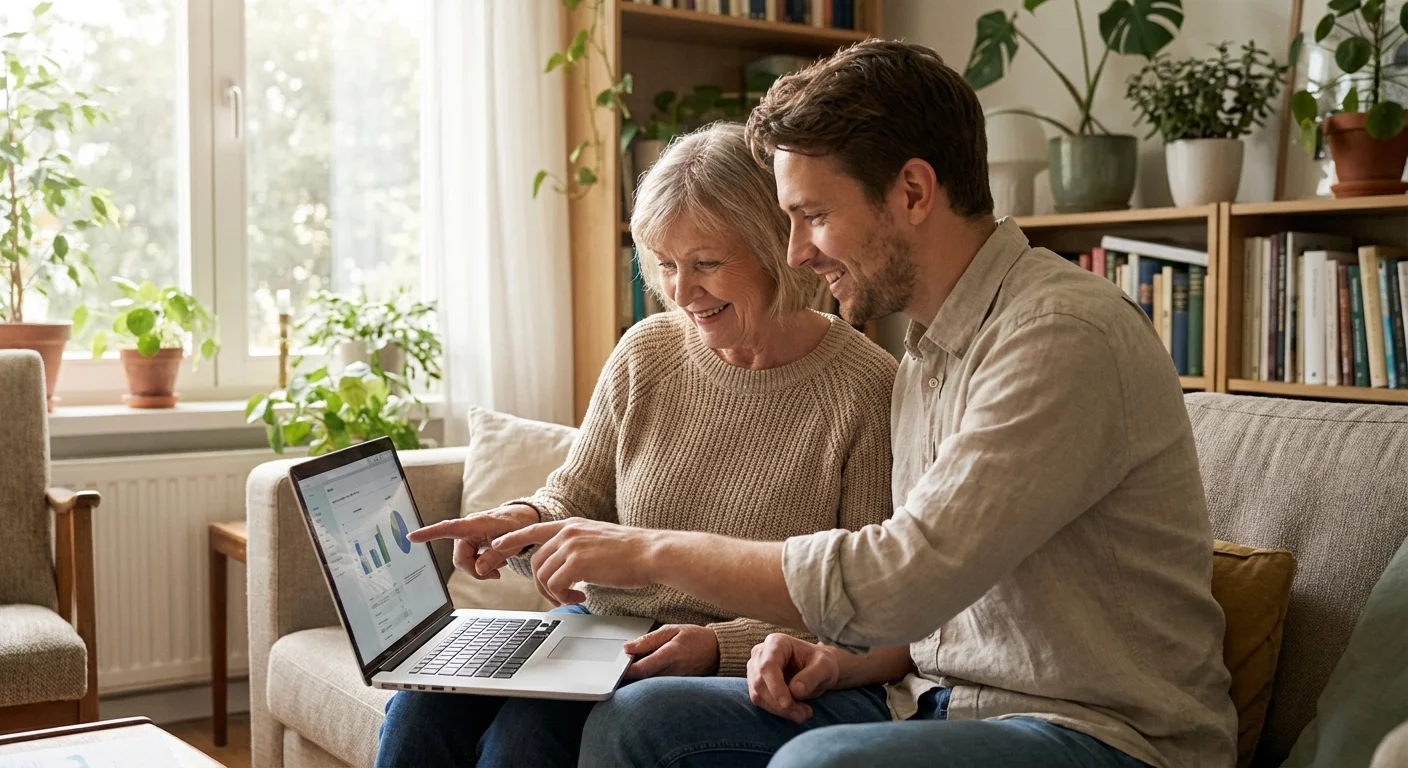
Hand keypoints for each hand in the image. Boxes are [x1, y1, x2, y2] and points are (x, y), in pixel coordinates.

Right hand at [408, 504, 537, 579]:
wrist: (524, 519)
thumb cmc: (517, 525)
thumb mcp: (512, 543)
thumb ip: (495, 556)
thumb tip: (479, 570)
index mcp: (475, 523)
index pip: (448, 528)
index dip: (429, 533)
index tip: (412, 536)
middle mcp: (468, 529)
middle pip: (460, 558)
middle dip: (476, 570)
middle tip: (496, 575)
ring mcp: (469, 536)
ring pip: (465, 562)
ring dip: (481, 568)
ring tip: (500, 564)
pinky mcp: (472, 542)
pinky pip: (470, 560)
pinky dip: (482, 565)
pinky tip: (497, 562)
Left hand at [489, 519, 662, 605]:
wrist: (651, 553)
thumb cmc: (632, 552)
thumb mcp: (599, 540)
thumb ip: (579, 546)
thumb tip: (568, 566)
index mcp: (572, 525)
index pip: (533, 530)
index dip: (512, 540)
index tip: (497, 547)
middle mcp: (568, 532)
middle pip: (536, 561)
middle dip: (542, 584)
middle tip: (558, 596)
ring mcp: (571, 546)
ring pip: (543, 575)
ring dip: (554, 594)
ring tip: (572, 599)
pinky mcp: (578, 563)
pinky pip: (555, 585)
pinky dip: (563, 598)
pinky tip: (580, 599)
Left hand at [622, 624, 718, 680]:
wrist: (717, 652)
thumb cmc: (695, 639)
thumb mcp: (671, 630)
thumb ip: (648, 640)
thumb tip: (627, 647)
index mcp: (670, 655)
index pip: (642, 668)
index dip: (626, 670)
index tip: (616, 668)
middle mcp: (672, 673)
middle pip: (642, 681)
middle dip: (628, 676)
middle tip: (620, 667)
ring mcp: (675, 683)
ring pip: (648, 686)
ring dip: (637, 680)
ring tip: (634, 668)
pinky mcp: (676, 689)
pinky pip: (657, 688)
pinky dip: (648, 682)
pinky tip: (646, 674)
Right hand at [747, 634, 840, 722]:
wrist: (819, 669)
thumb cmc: (822, 663)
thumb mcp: (825, 666)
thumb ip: (813, 676)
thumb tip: (796, 690)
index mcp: (776, 642)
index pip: (767, 666)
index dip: (775, 686)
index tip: (787, 704)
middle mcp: (760, 654)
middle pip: (760, 682)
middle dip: (779, 704)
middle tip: (802, 715)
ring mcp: (755, 669)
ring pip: (758, 695)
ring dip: (779, 710)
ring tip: (802, 714)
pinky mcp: (757, 685)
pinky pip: (761, 702)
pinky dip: (777, 711)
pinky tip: (794, 712)